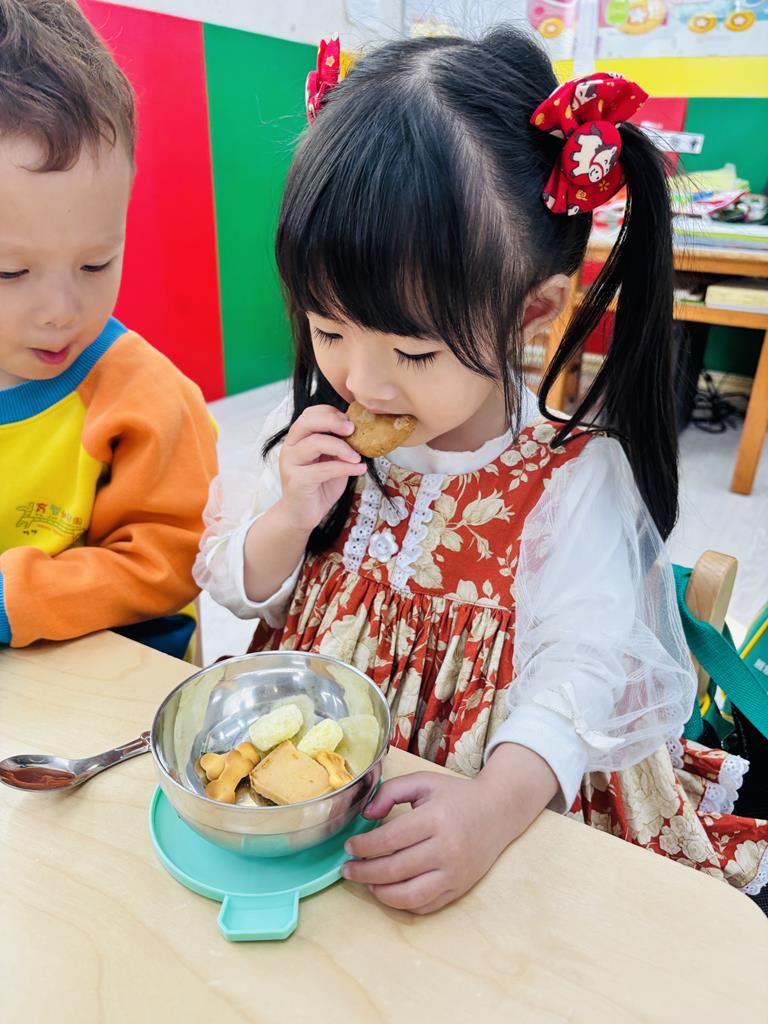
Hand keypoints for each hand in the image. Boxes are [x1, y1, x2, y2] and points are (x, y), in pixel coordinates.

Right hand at [277, 405, 366, 531]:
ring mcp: (291, 463)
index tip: (350, 420)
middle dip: (333, 421)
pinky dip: (345, 467)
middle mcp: (290, 447)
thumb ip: (338, 445)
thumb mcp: (331, 460)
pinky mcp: (297, 480)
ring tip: (358, 456)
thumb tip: (360, 430)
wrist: (302, 514)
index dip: (330, 412)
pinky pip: (324, 469)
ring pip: (315, 443)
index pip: (309, 414)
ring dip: (342, 447)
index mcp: (297, 438)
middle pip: (307, 422)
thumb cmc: (319, 485)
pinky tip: (358, 469)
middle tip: (353, 429)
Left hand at [342, 745, 558, 914]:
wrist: (498, 811)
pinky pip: (425, 906)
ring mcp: (454, 873)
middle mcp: (446, 849)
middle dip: (363, 871)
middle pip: (394, 869)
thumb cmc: (456, 796)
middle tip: (348, 869)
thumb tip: (366, 815)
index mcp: (435, 819)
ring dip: (380, 892)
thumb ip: (390, 791)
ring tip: (366, 881)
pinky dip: (402, 903)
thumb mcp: (423, 781)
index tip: (349, 846)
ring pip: (408, 895)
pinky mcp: (459, 888)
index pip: (389, 840)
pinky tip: (389, 890)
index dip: (363, 846)